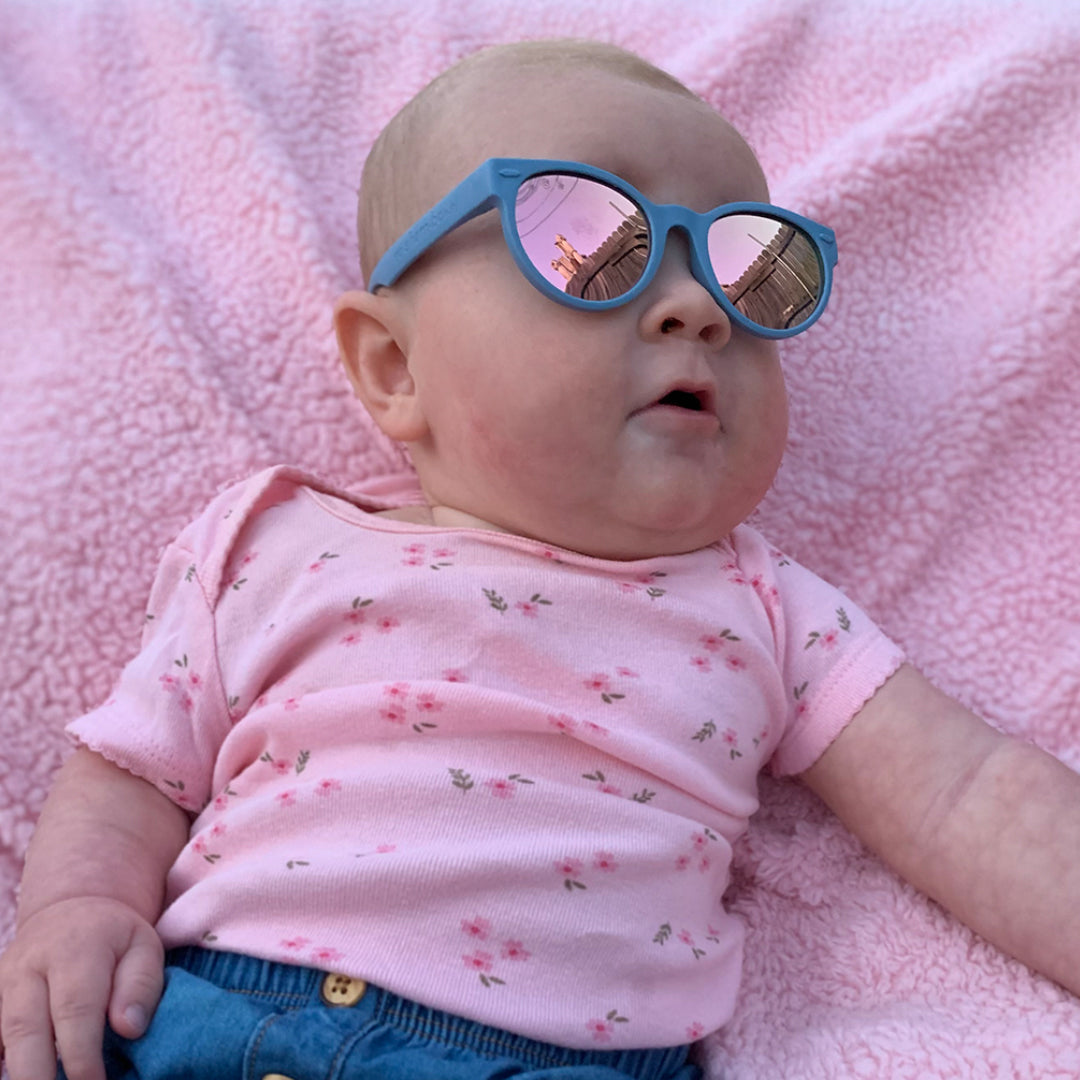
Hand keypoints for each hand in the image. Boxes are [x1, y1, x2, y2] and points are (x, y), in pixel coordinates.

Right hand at [0, 896, 164, 1079]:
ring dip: (19, 1072)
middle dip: (38, 1075)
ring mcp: (3, 982)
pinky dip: (3, 1059)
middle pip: (25, 1029)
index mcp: (75, 949)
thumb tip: (128, 1028)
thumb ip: (140, 985)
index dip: (82, 1055)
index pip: (75, 1008)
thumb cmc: (114, 937)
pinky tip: (20, 1074)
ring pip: (2, 1035)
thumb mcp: (143, 947)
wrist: (70, 912)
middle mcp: (30, 965)